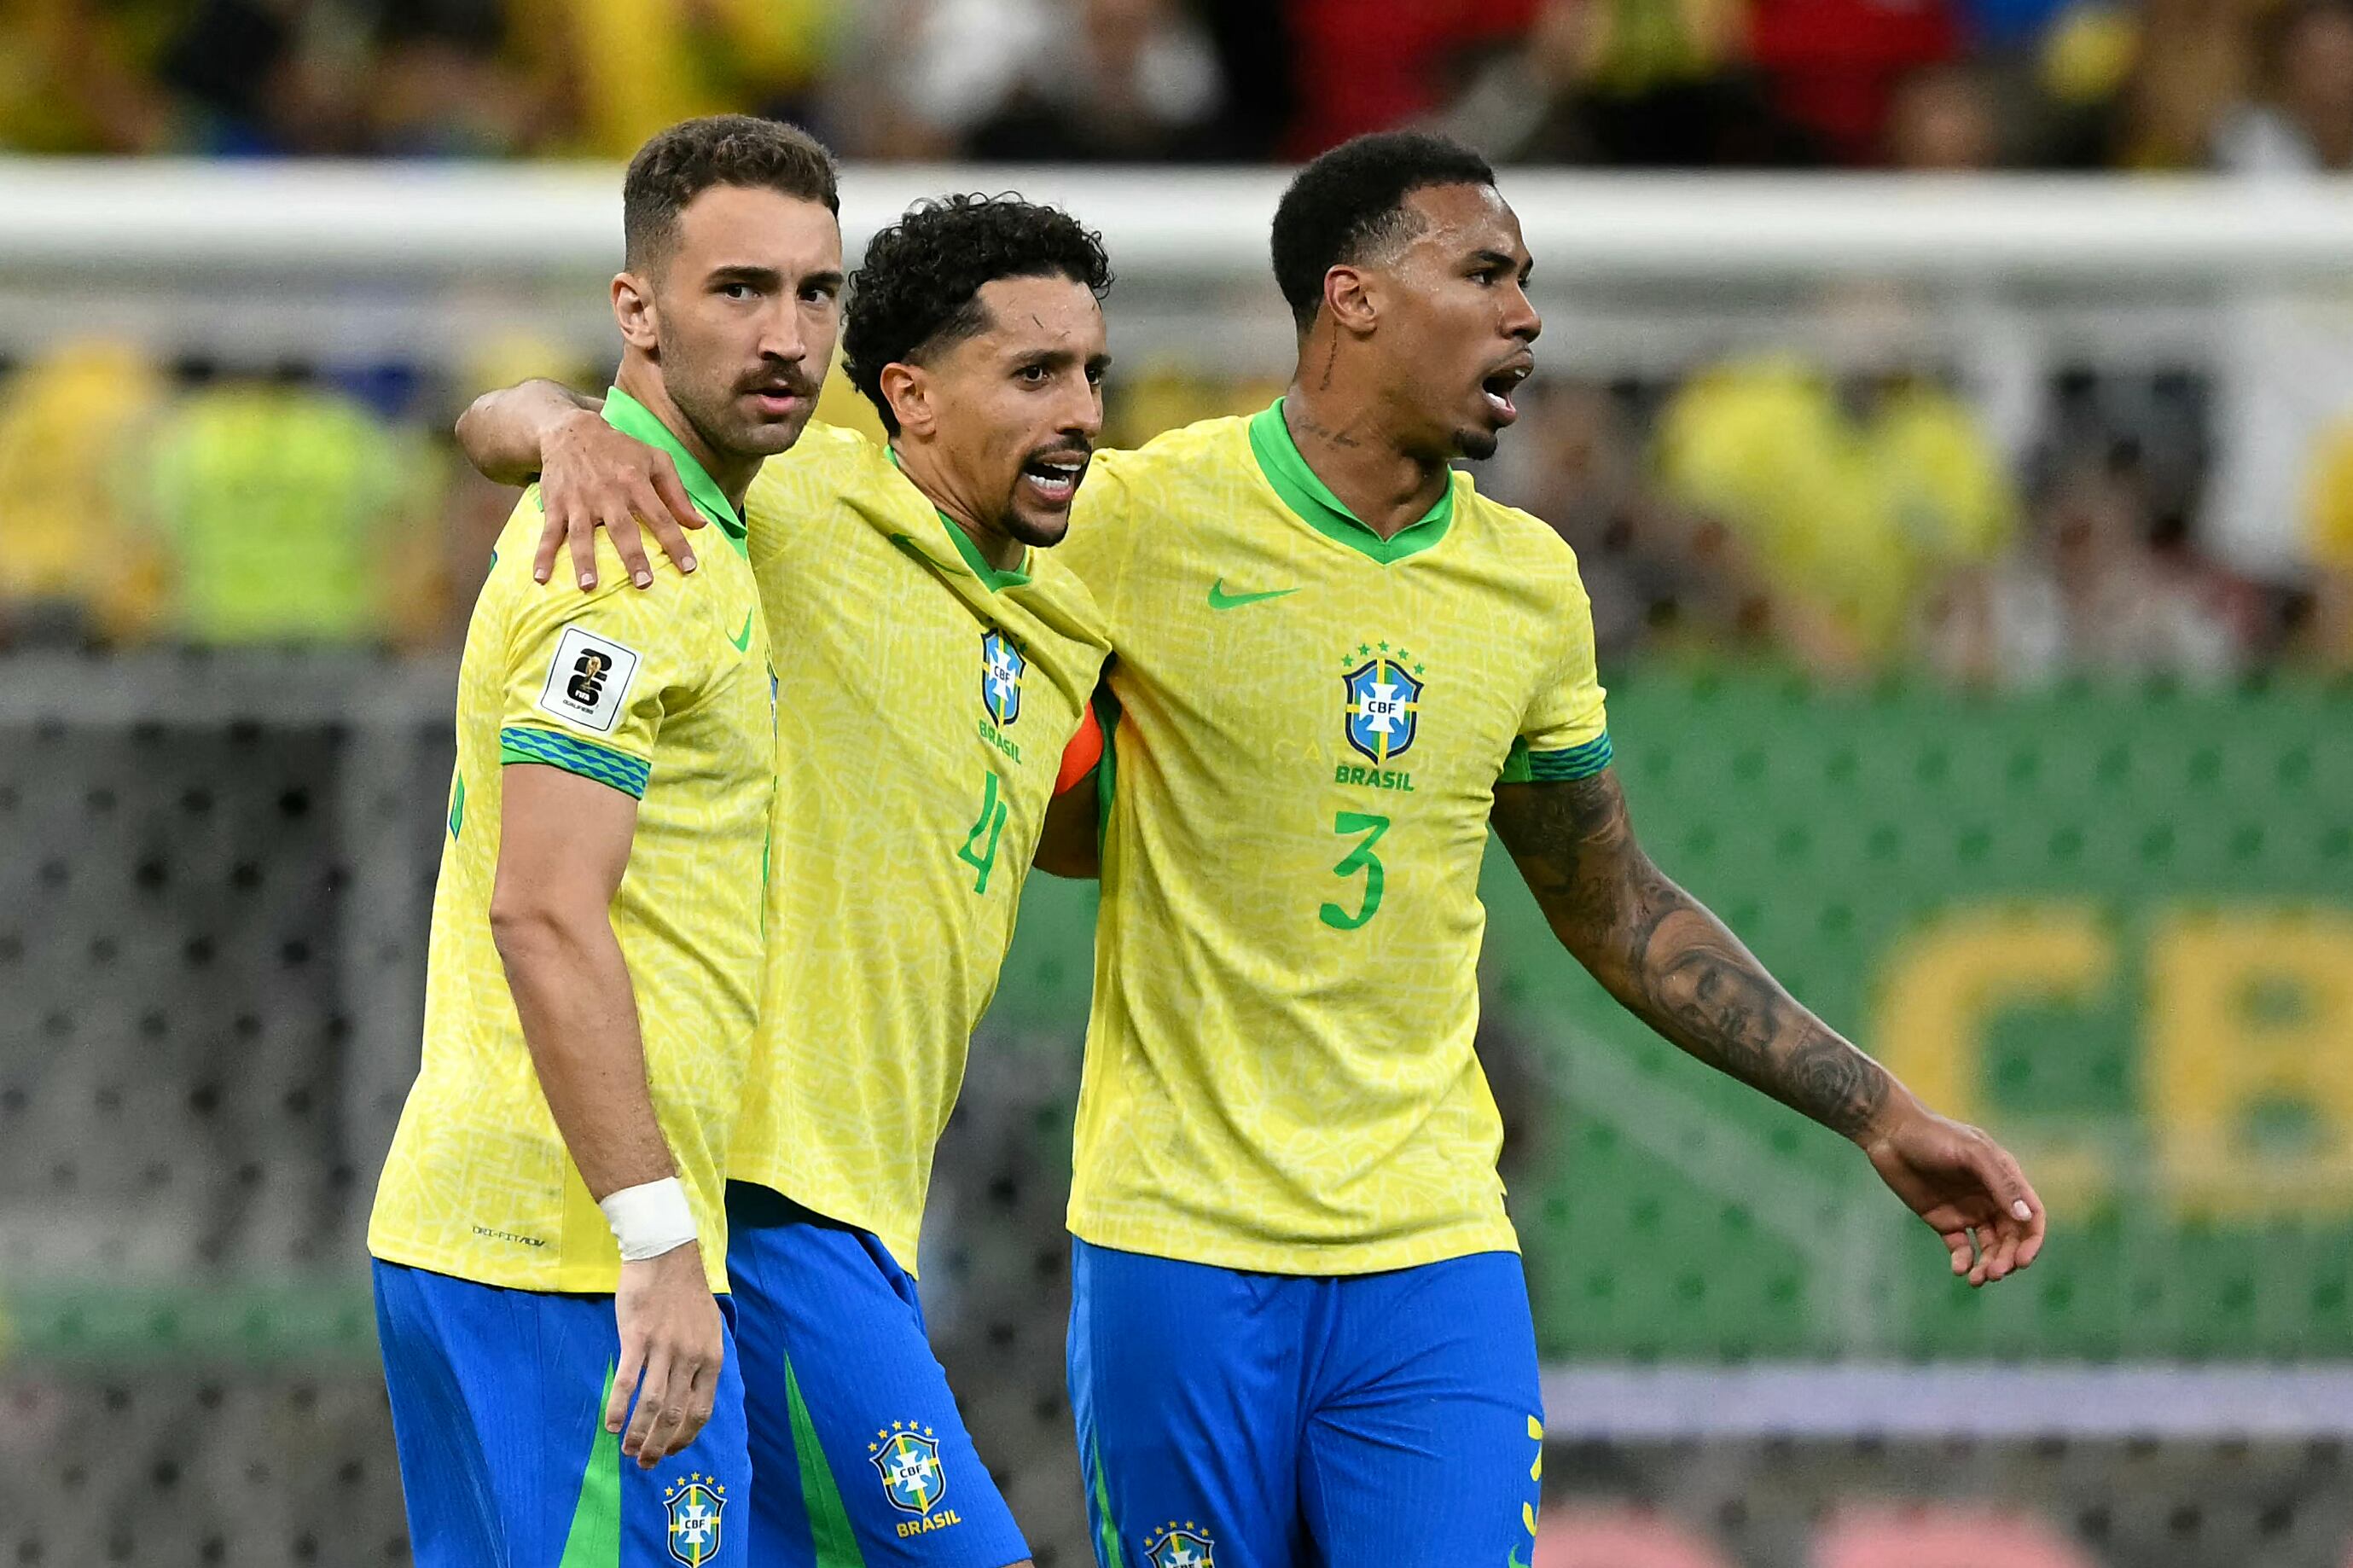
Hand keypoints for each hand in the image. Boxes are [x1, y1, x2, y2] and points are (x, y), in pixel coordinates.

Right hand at [532, 408, 705, 591]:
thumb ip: (677, 493)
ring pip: (582, 535)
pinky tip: (541, 577)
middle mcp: (607, 493)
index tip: (688, 568)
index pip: (661, 517)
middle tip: (643, 584)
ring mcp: (579, 501)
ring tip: (588, 586)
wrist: (571, 430)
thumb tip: (700, 525)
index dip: (676, 543)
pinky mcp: (555, 504)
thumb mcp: (655, 460)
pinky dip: (543, 555)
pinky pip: (549, 533)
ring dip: (584, 561)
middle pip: (622, 529)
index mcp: (636, 482)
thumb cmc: (621, 449)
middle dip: (633, 557)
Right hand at [605, 1244, 724, 1466]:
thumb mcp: (708, 1327)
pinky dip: (618, 1408)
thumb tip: (694, 1395)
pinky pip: (628, 1382)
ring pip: (651, 1404)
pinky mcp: (637, 1338)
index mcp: (711, 1357)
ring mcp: (664, 1348)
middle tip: (645, 1463)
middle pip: (675, 1414)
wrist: (665, 1254)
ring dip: (638, 1433)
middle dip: (659, 1444)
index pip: (702, 1410)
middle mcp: (690, 1357)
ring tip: (627, 1450)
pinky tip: (611, 1425)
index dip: (686, 1437)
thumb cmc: (685, 1293)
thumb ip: (702, 1361)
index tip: (671, 1451)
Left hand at [1859, 1102, 2045, 1287]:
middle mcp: (1991, 1199)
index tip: (2023, 1260)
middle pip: (2011, 1238)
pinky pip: (1961, 1248)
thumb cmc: (1934, 1135)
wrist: (1890, 1133)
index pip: (2031, 1216)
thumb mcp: (1972, 1152)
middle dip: (2007, 1259)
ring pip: (1988, 1248)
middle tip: (1995, 1273)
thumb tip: (2025, 1217)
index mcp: (2005, 1180)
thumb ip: (2000, 1182)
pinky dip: (1963, 1262)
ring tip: (1978, 1279)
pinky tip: (1958, 1269)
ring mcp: (1968, 1211)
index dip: (2032, 1241)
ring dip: (1988, 1265)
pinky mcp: (1943, 1221)